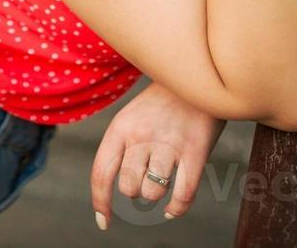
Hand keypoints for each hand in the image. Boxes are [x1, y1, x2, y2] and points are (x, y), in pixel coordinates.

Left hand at [90, 79, 227, 229]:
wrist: (195, 76)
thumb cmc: (161, 103)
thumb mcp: (132, 116)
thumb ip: (122, 147)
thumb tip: (119, 189)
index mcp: (121, 127)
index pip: (101, 173)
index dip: (101, 202)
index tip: (105, 220)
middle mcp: (141, 136)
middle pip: (129, 188)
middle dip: (136, 191)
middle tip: (146, 178)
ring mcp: (169, 143)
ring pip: (152, 193)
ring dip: (156, 195)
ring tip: (163, 180)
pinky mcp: (196, 150)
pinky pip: (183, 194)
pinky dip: (176, 208)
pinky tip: (172, 209)